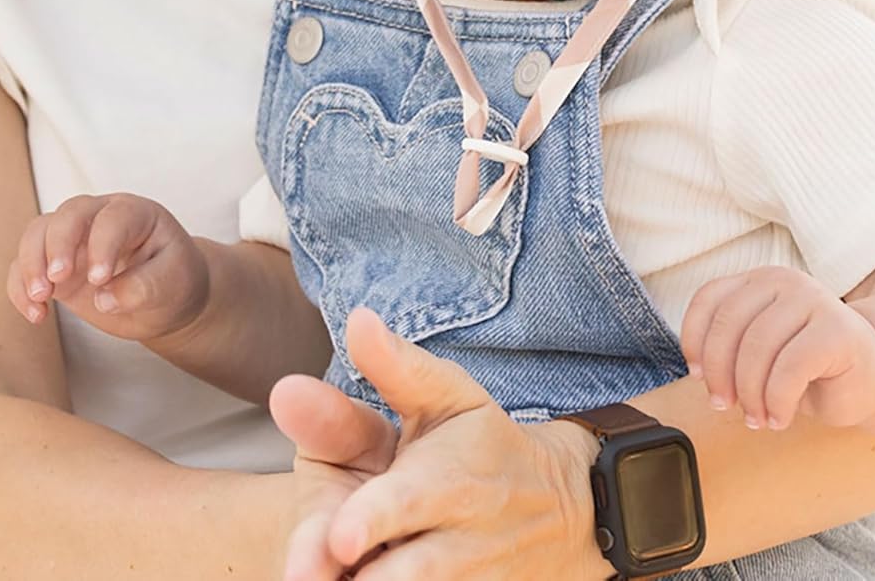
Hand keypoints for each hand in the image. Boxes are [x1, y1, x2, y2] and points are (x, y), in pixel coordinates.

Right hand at [5, 192, 208, 343]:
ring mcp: (74, 241)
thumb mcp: (173, 282)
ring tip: (40, 299)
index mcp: (136, 214)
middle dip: (57, 246)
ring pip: (38, 232)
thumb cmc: (174, 280)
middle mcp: (100, 218)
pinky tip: (35, 314)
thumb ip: (145, 286)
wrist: (164, 298)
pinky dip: (20, 288)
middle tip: (56, 283)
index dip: (102, 245)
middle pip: (68, 214)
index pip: (112, 218)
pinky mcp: (55, 267)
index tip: (99, 280)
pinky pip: (24, 266)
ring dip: (31, 264)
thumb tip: (103, 298)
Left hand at [272, 309, 608, 580]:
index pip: (406, 503)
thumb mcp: (448, 398)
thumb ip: (395, 368)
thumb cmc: (483, 446)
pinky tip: (366, 578)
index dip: (373, 519)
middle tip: (308, 576)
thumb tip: (356, 319)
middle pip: (406, 576)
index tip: (339, 536)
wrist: (566, 515)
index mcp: (444, 481)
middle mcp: (452, 543)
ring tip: (337, 579)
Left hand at [681, 266, 874, 429]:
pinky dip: (776, 400)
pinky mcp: (837, 329)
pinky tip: (780, 417)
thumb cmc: (811, 369)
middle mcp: (784, 281)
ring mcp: (813, 300)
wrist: (874, 376)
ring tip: (758, 418)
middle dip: (720, 374)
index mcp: (759, 281)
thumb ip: (733, 346)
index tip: (697, 376)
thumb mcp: (762, 351)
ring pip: (757, 346)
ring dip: (749, 393)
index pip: (710, 300)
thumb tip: (699, 371)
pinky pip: (790, 366)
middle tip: (725, 406)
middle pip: (729, 325)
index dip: (695, 340)